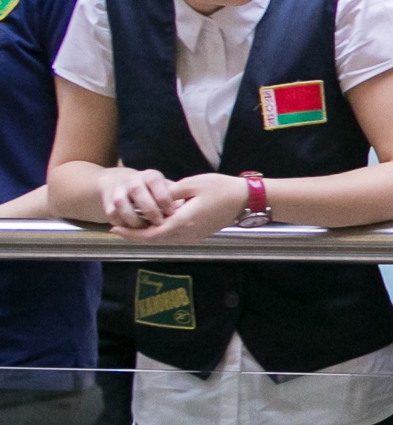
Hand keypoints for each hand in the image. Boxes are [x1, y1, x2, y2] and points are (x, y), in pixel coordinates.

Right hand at [94, 166, 185, 231]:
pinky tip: (132, 230)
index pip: (156, 182)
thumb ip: (176, 197)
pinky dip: (121, 224)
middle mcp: (132, 179)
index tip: (172, 213)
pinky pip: (112, 214)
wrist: (119, 182)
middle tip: (160, 224)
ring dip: (134, 219)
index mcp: (150, 176)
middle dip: (150, 210)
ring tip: (145, 229)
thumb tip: (185, 209)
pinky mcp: (107, 200)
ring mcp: (117, 189)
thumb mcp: (165, 188)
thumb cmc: (153, 190)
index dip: (164, 199)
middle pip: (138, 192)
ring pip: (121, 204)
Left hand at [120, 172, 245, 244]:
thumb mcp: (192, 184)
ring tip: (131, 226)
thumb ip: (169, 193)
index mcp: (184, 221)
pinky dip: (159, 233)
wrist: (246, 200)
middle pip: (155, 240)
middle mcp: (188, 234)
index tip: (115, 228)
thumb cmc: (221, 188)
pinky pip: (173, 237)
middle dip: (135, 236)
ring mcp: (194, 236)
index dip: (131, 233)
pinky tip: (152, 225)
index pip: (151, 233)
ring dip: (147, 235)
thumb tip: (152, 198)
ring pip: (164, 240)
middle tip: (117, 228)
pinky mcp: (198, 235)